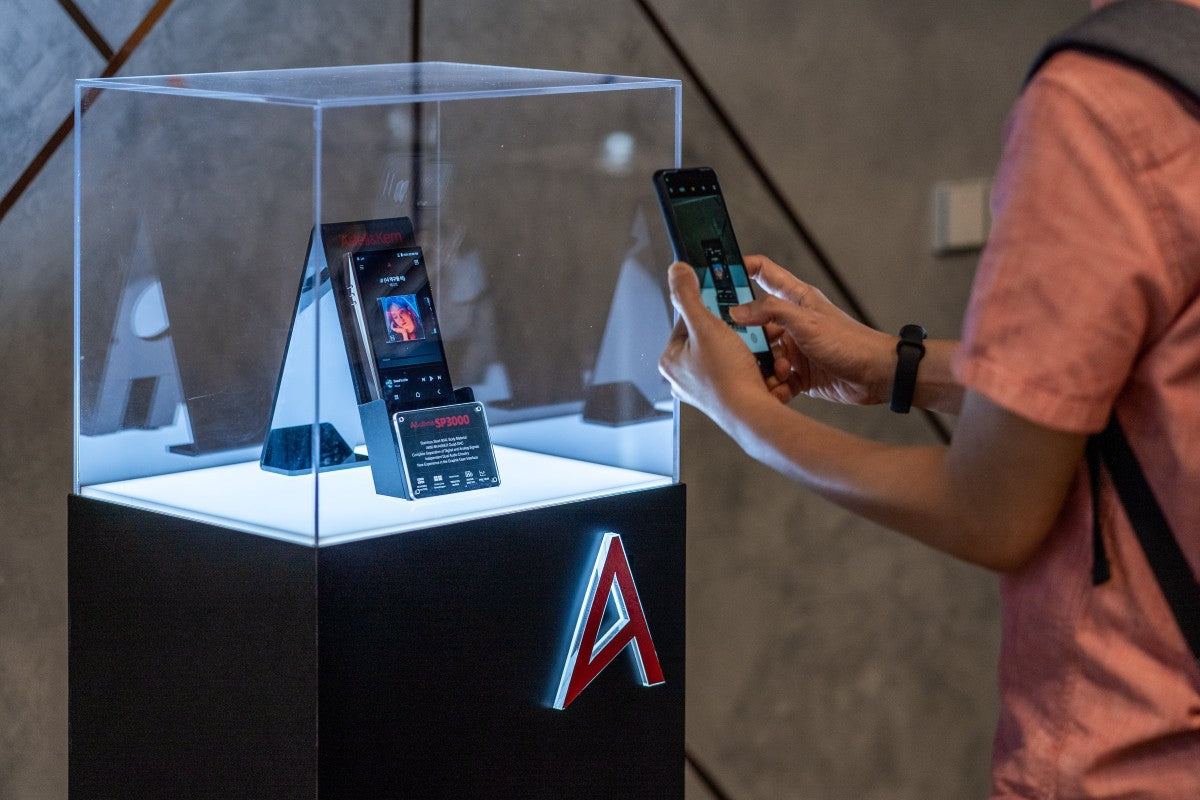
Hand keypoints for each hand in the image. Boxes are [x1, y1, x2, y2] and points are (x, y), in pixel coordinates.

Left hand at [658, 262, 777, 420]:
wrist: (752, 414)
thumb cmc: (727, 376)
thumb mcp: (706, 326)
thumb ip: (689, 296)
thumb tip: (676, 271)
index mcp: (670, 360)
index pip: (686, 320)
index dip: (709, 308)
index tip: (724, 303)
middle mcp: (683, 377)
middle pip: (709, 336)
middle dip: (731, 329)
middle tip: (744, 328)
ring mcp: (704, 389)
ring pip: (727, 353)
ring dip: (744, 346)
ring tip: (754, 347)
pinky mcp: (725, 398)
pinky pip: (738, 370)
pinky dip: (751, 364)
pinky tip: (760, 364)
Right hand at [732, 255, 896, 405]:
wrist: (878, 375)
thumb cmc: (851, 342)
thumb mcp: (806, 322)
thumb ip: (771, 312)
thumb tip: (737, 311)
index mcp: (795, 299)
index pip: (762, 272)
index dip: (740, 268)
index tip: (716, 275)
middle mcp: (791, 322)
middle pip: (754, 322)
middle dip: (744, 336)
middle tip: (734, 345)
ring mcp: (794, 347)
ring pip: (762, 354)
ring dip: (763, 366)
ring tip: (776, 371)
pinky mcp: (798, 372)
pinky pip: (776, 379)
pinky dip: (774, 386)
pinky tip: (778, 389)